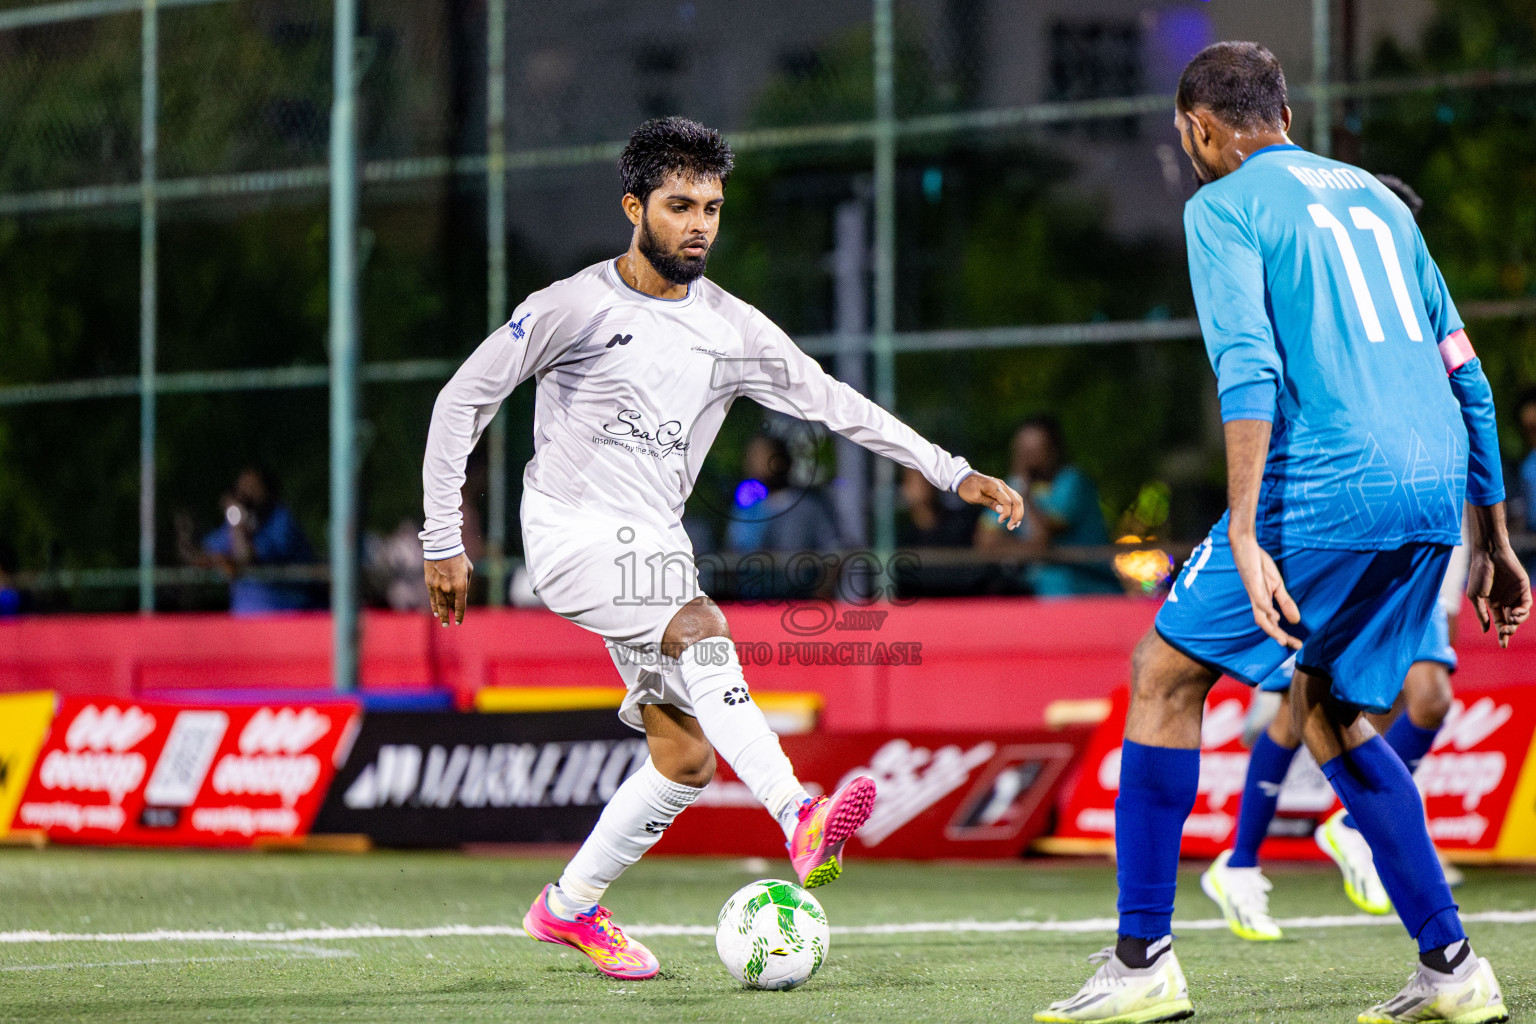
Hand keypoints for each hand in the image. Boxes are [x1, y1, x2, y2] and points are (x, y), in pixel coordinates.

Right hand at [424, 553, 472, 625]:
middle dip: (450, 615)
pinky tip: (436, 612)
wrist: (442, 547)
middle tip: (448, 625)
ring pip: (440, 604)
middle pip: (450, 606)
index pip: (460, 605)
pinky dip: (434, 606)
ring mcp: (438, 587)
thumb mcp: (468, 570)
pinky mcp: (429, 583)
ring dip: (441, 614)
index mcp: (460, 586)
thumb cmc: (458, 557)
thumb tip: (462, 595)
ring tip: (443, 622)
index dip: (460, 615)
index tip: (459, 622)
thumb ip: (466, 584)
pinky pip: (432, 598)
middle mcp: (448, 589)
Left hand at [957, 472, 1023, 530]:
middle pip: (1016, 500)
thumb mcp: (974, 497)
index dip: (1006, 513)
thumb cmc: (967, 488)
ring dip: (1019, 512)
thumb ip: (989, 503)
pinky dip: (1016, 507)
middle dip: (1016, 515)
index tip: (1000, 521)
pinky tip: (1014, 517)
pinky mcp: (1003, 489)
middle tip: (1011, 527)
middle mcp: (1002, 485)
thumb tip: (1002, 511)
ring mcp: (1004, 486)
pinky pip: (1014, 498)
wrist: (964, 477)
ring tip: (1015, 525)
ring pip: (1018, 499)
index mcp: (994, 486)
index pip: (1007, 501)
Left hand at [1230, 530, 1301, 648]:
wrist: (1246, 546)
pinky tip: (1275, 616)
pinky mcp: (1253, 582)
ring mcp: (1254, 592)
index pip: (1272, 624)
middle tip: (1294, 647)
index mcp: (1262, 602)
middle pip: (1266, 624)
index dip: (1284, 635)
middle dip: (1279, 636)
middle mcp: (1256, 601)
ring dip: (1271, 629)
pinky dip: (1266, 609)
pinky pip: (1259, 598)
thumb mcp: (1276, 585)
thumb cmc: (1259, 566)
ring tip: (1282, 640)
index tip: (1297, 645)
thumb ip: (1284, 602)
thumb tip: (1294, 620)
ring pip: (1261, 615)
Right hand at [1466, 542, 1531, 648]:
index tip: (1502, 645)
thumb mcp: (1475, 596)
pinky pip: (1527, 606)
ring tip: (1510, 620)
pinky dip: (1523, 612)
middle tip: (1505, 632)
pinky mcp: (1524, 589)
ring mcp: (1515, 595)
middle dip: (1509, 630)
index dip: (1501, 634)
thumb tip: (1486, 630)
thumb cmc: (1479, 574)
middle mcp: (1505, 600)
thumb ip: (1482, 613)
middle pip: (1510, 621)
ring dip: (1516, 621)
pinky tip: (1515, 613)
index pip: (1499, 622)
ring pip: (1520, 616)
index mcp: (1493, 603)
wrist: (1489, 555)